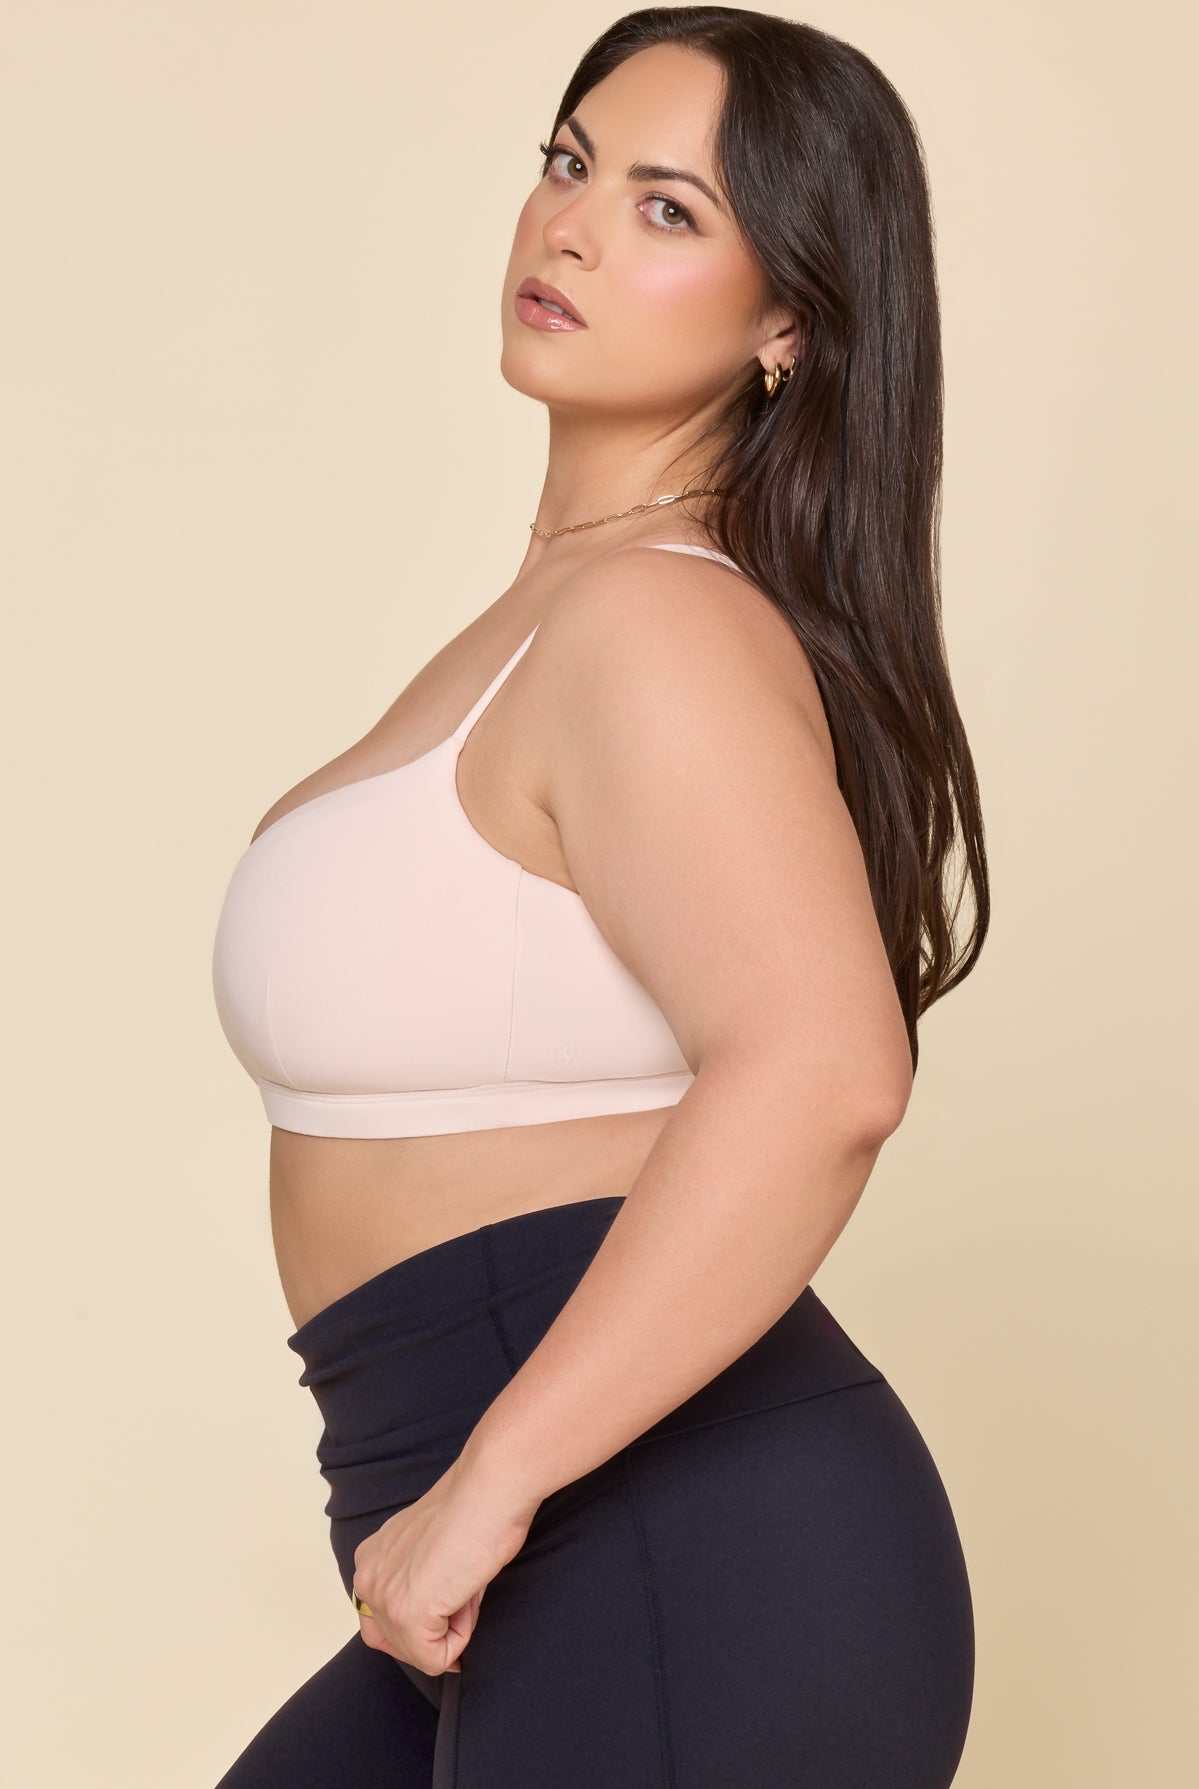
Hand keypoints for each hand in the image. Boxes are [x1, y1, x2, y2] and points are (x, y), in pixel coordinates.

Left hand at [351, 1450, 538, 1675]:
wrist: (490, 1489)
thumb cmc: (475, 1509)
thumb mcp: (430, 1548)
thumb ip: (416, 1580)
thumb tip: (434, 1624)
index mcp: (370, 1559)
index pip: (383, 1622)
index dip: (425, 1620)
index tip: (452, 1590)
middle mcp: (367, 1577)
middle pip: (397, 1643)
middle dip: (434, 1631)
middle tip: (462, 1590)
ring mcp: (384, 1598)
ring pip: (418, 1653)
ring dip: (451, 1631)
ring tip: (464, 1586)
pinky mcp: (408, 1615)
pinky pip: (437, 1659)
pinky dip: (462, 1638)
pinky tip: (467, 1594)